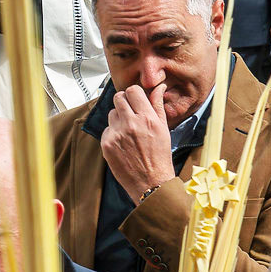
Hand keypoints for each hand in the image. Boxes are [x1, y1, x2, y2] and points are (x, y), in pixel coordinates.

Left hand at [102, 82, 177, 199]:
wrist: (151, 182)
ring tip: (129, 132)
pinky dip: (113, 133)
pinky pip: (107, 129)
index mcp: (147, 118)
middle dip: (124, 102)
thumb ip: (158, 106)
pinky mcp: (107, 144)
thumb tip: (158, 88)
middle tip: (130, 113)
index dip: (134, 94)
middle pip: (118, 97)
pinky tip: (123, 143)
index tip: (136, 100)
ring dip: (118, 118)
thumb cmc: (159, 157)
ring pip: (111, 113)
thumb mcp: (163, 129)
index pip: (133, 90)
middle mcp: (131, 123)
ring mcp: (117, 134)